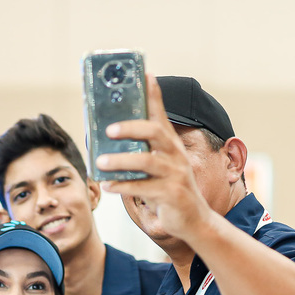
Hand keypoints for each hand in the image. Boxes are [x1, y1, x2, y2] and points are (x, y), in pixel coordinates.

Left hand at [93, 72, 220, 240]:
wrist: (194, 221)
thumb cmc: (170, 191)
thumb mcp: (159, 168)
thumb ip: (143, 152)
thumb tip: (111, 139)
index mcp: (171, 145)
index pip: (161, 115)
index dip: (154, 94)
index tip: (145, 74)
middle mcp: (175, 156)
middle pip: (154, 132)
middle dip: (131, 128)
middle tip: (109, 129)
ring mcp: (175, 174)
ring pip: (146, 162)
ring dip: (120, 161)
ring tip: (100, 162)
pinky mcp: (171, 195)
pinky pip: (143, 188)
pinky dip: (123, 187)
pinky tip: (108, 186)